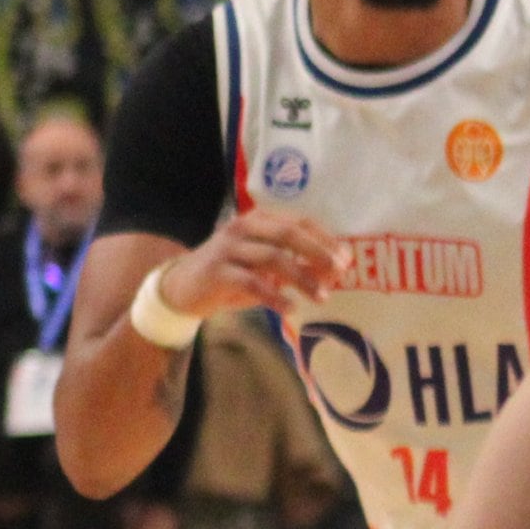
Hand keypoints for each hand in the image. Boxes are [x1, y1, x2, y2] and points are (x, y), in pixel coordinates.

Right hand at [161, 211, 344, 320]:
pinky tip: (291, 307)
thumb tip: (335, 272)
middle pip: (288, 234)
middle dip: (318, 252)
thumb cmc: (233, 274)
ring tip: (322, 297)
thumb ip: (298, 265)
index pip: (299, 222)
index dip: (325, 239)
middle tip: (340, 272)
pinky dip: (274, 296)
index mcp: (259, 221)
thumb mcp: (267, 268)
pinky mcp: (217, 271)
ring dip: (302, 277)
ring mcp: (228, 248)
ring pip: (273, 257)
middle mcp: (243, 228)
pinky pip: (251, 282)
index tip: (346, 258)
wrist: (183, 287)